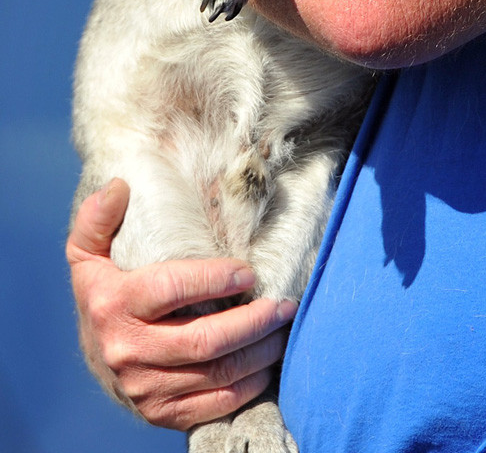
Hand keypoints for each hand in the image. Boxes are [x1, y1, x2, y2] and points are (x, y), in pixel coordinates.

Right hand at [67, 180, 296, 430]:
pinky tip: (266, 365)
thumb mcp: (89, 250)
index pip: (170, 289)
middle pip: (202, 340)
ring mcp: (144, 386)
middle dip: (252, 322)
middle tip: (282, 304)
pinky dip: (246, 387)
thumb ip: (98, 218)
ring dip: (258, 353)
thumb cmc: (104, 289)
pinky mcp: (160, 412)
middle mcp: (128, 349)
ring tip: (282, 328)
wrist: (95, 352)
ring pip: (215, 374)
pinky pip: (213, 406)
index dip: (214, 279)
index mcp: (114, 303)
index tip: (248, 271)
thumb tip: (119, 187)